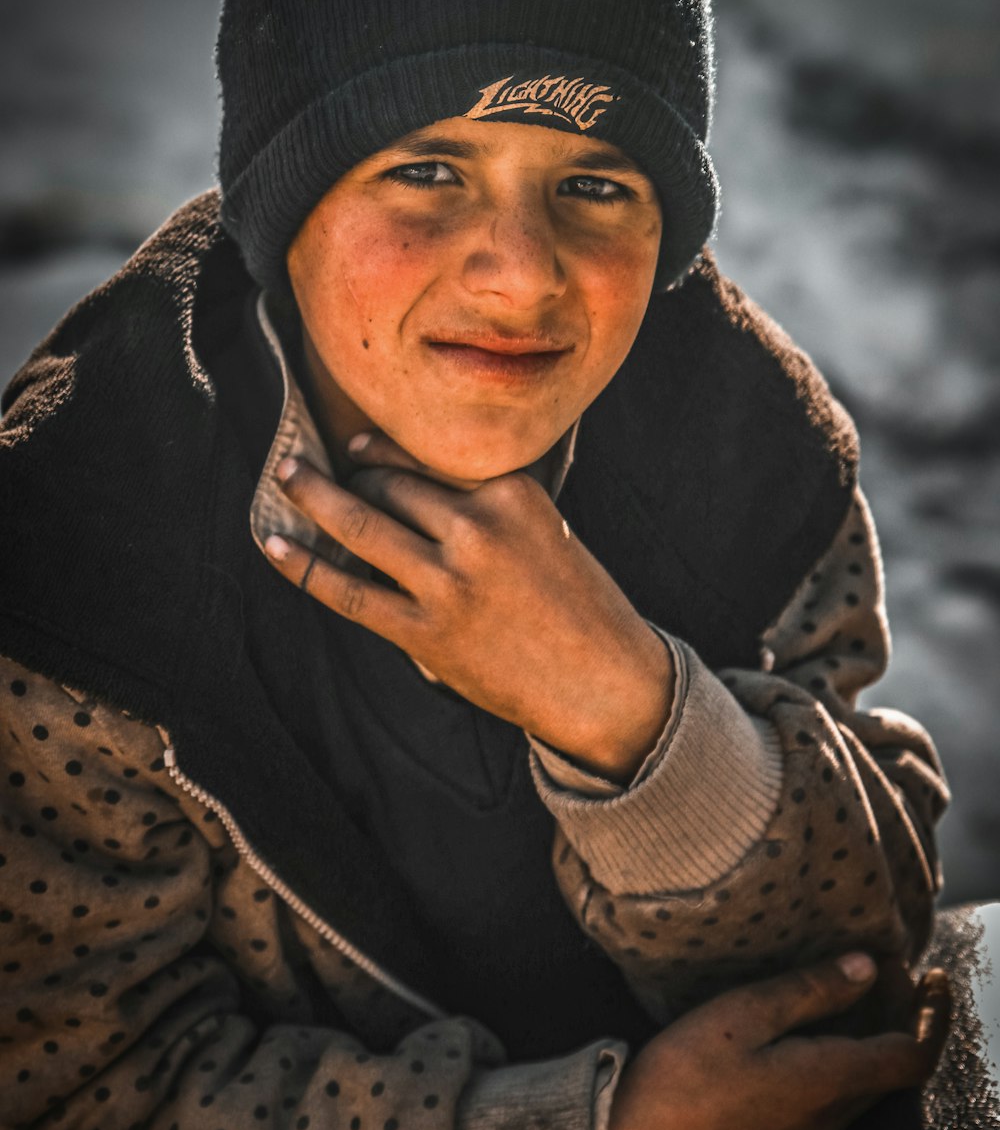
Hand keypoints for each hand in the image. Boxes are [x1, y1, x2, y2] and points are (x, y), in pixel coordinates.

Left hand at [263, 430, 673, 780]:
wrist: (604, 682)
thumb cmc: (578, 605)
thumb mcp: (544, 531)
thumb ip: (486, 507)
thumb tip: (407, 486)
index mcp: (510, 494)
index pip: (426, 456)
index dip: (379, 449)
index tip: (354, 447)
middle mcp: (476, 529)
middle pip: (388, 486)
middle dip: (348, 478)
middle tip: (314, 471)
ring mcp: (447, 583)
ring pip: (360, 524)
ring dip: (312, 495)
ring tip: (284, 475)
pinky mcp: (426, 633)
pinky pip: (350, 591)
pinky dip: (303, 565)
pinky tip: (273, 544)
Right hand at [603, 952, 950, 1129]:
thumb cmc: (683, 1074)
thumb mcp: (744, 1014)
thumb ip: (810, 992)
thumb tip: (866, 969)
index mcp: (829, 1084)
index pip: (912, 1056)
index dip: (931, 1014)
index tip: (928, 973)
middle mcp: (830, 1117)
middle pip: (894, 1068)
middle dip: (902, 1015)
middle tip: (885, 964)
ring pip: (865, 1081)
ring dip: (872, 1033)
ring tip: (854, 982)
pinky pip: (837, 1092)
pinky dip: (846, 1052)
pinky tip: (814, 1022)